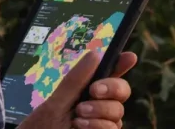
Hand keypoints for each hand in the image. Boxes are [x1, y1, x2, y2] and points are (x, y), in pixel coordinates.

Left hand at [19, 50, 136, 128]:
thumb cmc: (44, 126)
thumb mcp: (56, 103)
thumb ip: (75, 81)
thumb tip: (95, 54)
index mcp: (87, 90)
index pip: (109, 73)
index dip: (122, 63)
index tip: (130, 56)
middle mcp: (99, 104)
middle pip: (122, 89)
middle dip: (111, 87)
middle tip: (93, 91)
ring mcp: (103, 122)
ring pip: (118, 110)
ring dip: (99, 111)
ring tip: (77, 117)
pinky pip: (113, 128)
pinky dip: (98, 125)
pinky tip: (81, 126)